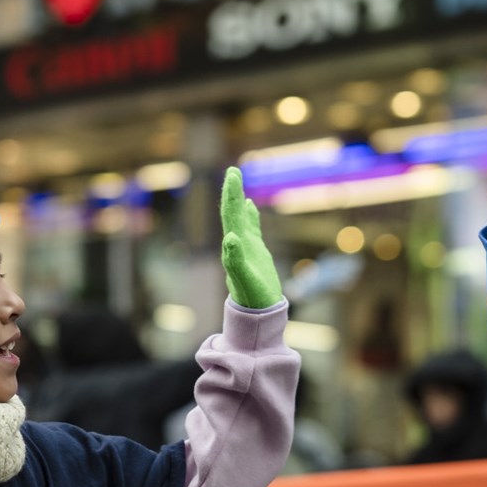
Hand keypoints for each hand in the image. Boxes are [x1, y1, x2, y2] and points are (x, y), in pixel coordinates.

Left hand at [219, 167, 283, 309]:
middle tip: (233, 170)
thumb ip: (235, 260)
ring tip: (236, 181)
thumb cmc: (252, 300)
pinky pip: (251, 229)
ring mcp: (246, 248)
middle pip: (233, 214)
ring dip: (238, 200)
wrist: (256, 315)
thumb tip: (229, 238)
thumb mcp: (244, 281)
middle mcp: (237, 245)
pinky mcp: (255, 253)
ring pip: (240, 219)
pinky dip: (249, 216)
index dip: (232, 195)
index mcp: (235, 247)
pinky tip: (250, 206)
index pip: (231, 216)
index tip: (232, 174)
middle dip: (232, 192)